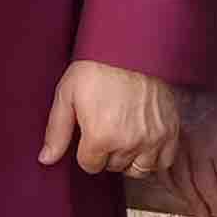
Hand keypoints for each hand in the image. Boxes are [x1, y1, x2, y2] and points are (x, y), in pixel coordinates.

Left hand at [40, 58, 179, 181]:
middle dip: (107, 152)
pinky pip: (164, 161)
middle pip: (113, 166)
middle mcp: (128, 143)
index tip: (89, 131)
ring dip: (129, 158)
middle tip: (107, 127)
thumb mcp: (67, 94)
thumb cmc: (96, 68)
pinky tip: (144, 141)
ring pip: (139, 169)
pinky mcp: (170, 132)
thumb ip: (57, 131)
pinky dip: (154, 156)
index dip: (86, 149)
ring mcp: (153, 139)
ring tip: (124, 136)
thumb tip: (46, 160)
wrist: (133, 46)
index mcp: (100, 137)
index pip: (89, 165)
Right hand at [153, 79, 216, 216]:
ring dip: (193, 203)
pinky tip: (181, 197)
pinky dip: (173, 188)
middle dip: (215, 207)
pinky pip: (166, 172)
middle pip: (206, 187)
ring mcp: (178, 147)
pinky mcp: (166, 143)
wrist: (199, 79)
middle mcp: (197, 148)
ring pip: (184, 183)